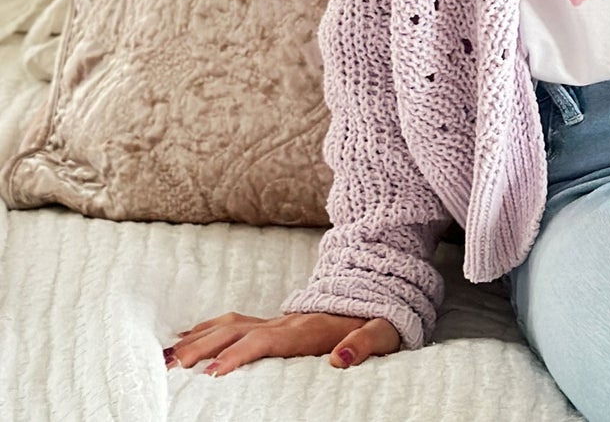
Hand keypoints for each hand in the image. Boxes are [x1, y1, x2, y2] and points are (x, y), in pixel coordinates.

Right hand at [162, 311, 402, 375]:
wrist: (379, 296)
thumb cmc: (380, 322)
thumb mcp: (383, 333)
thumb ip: (364, 345)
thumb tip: (340, 360)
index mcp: (309, 329)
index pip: (266, 340)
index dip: (239, 355)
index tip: (213, 374)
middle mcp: (287, 321)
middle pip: (238, 330)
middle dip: (204, 347)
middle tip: (173, 368)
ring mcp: (279, 319)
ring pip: (231, 324)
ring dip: (199, 338)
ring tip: (167, 358)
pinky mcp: (274, 322)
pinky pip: (235, 322)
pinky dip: (207, 329)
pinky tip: (185, 339)